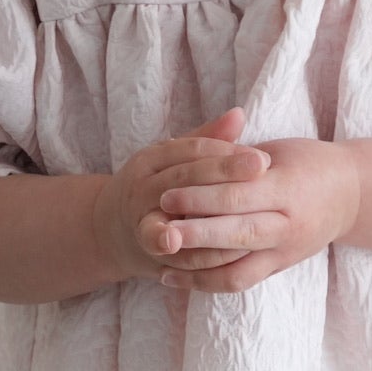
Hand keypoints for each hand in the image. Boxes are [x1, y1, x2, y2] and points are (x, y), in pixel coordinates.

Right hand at [91, 105, 272, 283]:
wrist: (110, 231)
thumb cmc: (155, 189)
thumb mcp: (172, 161)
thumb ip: (206, 140)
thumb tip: (239, 113)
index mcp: (150, 160)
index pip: (191, 150)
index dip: (227, 152)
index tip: (262, 157)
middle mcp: (141, 187)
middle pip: (186, 178)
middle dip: (225, 173)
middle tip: (261, 170)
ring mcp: (140, 219)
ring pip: (178, 216)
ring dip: (215, 220)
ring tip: (250, 217)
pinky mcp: (146, 250)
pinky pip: (177, 255)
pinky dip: (203, 256)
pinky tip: (233, 254)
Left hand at [155, 124, 361, 293]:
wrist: (352, 195)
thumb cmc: (309, 163)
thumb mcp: (278, 149)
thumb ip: (237, 158)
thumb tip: (191, 160)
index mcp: (287, 187)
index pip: (238, 194)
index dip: (200, 196)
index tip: (166, 195)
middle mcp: (288, 224)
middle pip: (236, 234)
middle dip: (195, 234)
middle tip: (159, 230)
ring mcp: (286, 251)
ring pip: (237, 270)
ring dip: (196, 270)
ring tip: (162, 263)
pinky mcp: (280, 267)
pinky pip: (240, 282)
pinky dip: (206, 283)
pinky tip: (177, 278)